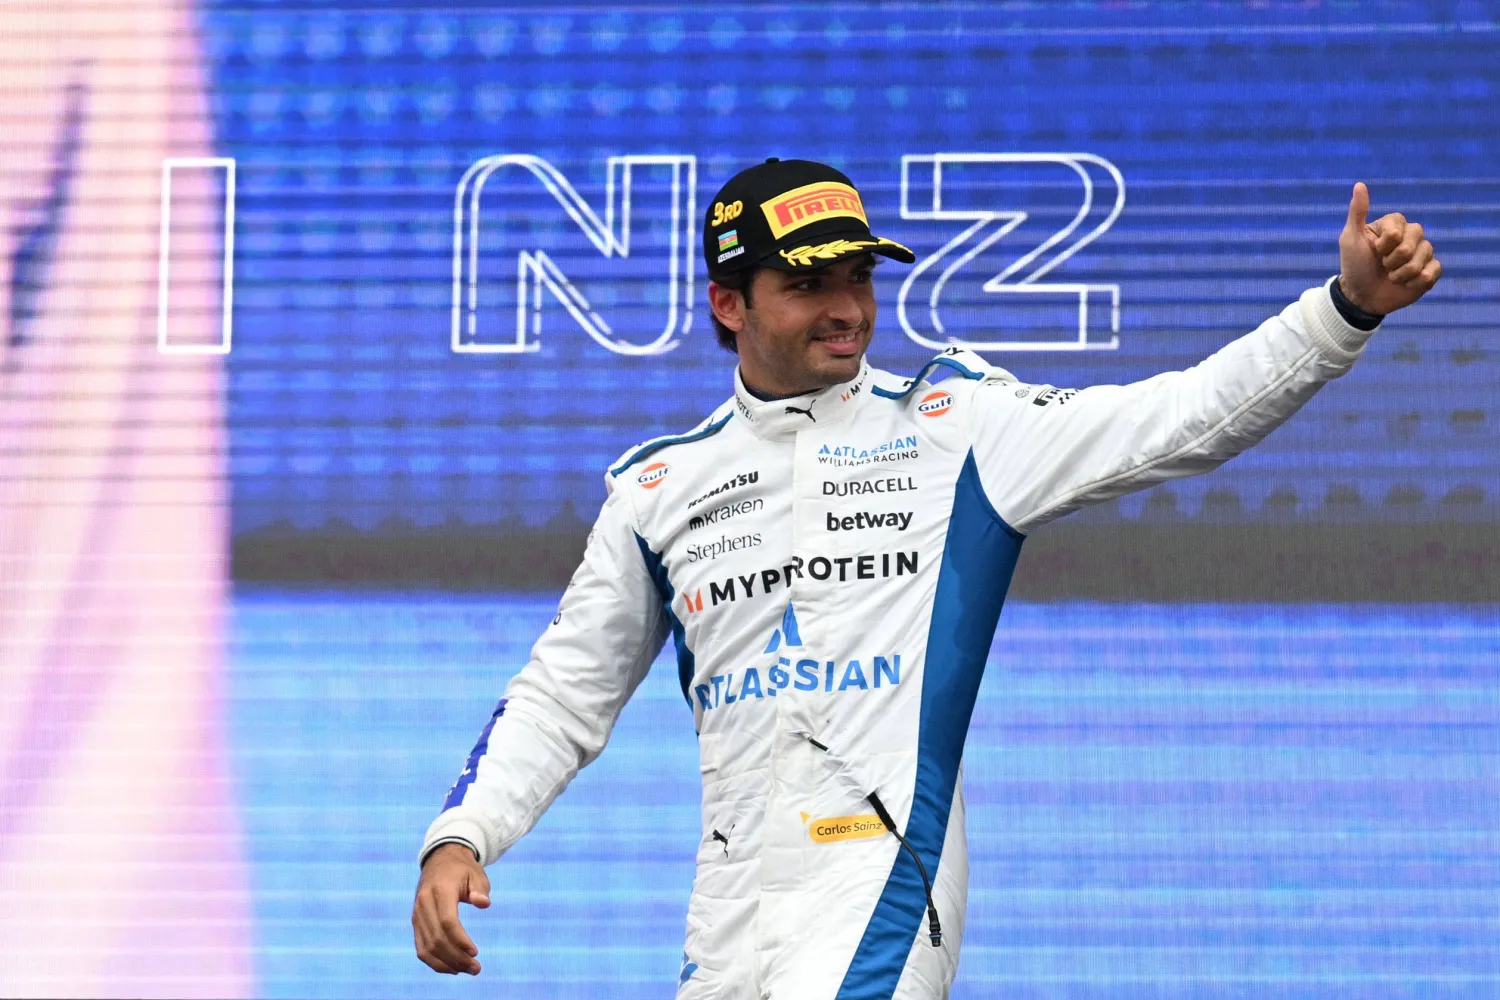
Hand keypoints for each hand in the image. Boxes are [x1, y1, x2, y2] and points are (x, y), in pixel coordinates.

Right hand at [412, 842, 490, 974]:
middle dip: (456, 957)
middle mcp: (424, 903)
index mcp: (440, 890)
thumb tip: (484, 903)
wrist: (440, 860)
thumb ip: (480, 889)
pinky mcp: (416, 922)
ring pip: (427, 947)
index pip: (447, 921)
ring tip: (467, 970)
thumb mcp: (476, 873)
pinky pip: (421, 948)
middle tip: (476, 968)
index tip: (475, 952)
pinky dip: (434, 962)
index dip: (460, 940)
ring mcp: (417, 914)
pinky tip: (452, 968)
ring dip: (447, 964)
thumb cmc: (463, 869)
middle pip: (437, 938)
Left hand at [1338, 182, 1441, 314]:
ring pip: (1425, 255)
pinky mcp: (1430, 272)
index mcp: (1393, 225)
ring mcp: (1422, 253)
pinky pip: (1433, 271)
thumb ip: (1357, 212)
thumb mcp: (1350, 239)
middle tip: (1383, 265)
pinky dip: (1416, 281)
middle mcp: (1410, 236)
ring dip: (1402, 272)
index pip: (1399, 226)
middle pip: (1416, 238)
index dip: (1386, 242)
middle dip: (1394, 258)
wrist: (1360, 297)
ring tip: (1391, 277)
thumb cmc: (1354, 266)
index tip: (1374, 250)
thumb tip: (1359, 185)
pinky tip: (1405, 284)